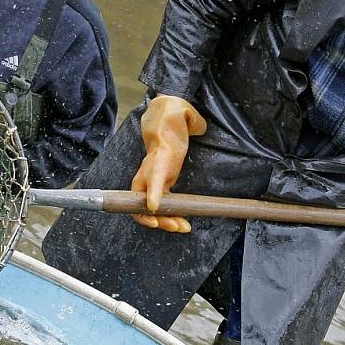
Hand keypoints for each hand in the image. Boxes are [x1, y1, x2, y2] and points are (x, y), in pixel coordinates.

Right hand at [131, 95, 206, 233]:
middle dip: (160, 217)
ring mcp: (151, 183)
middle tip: (177, 225)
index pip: (150, 178)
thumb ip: (188, 120)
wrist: (163, 123)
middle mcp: (147, 174)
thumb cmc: (170, 122)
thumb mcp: (178, 116)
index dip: (151, 194)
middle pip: (145, 202)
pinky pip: (160, 208)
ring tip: (182, 227)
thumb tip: (198, 125)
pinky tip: (182, 223)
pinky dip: (168, 218)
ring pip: (150, 210)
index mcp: (154, 159)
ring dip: (164, 222)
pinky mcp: (159, 188)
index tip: (154, 207)